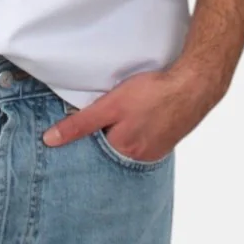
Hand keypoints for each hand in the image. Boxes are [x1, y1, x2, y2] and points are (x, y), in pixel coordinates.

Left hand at [41, 64, 223, 162]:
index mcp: (123, 151)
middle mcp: (139, 158)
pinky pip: (143, 140)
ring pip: (127, 145)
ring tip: (117, 116)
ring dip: (119, 134)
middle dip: (100, 139)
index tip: (68, 135)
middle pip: (110, 151)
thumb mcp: (110, 106)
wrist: (193, 86)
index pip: (92, 154)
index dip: (80, 142)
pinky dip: (137, 131)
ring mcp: (154, 150)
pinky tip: (137, 117)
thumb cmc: (152, 94)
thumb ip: (81, 124)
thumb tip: (50, 140)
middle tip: (96, 119)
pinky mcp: (165, 140)